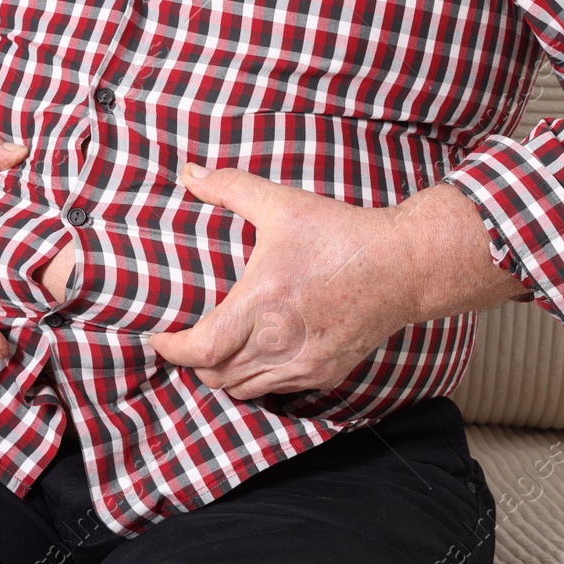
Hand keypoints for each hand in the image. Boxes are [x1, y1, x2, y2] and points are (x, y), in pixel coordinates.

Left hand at [147, 165, 526, 399]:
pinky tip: (254, 355)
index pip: (202, 350)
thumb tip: (189, 172)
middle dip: (193, 362)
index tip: (158, 335)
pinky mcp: (325, 372)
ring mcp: (304, 364)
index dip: (172, 349)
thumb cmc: (342, 234)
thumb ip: (231, 187)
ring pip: (244, 389)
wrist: (405, 265)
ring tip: (214, 349)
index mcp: (263, 306)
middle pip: (216, 376)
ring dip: (223, 373)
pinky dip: (256, 378)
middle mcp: (280, 344)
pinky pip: (276, 390)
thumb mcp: (283, 204)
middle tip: (184, 339)